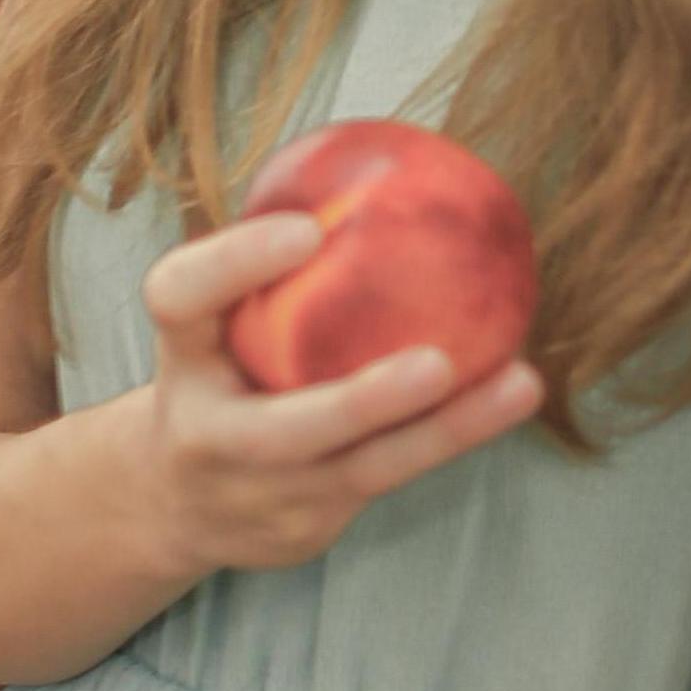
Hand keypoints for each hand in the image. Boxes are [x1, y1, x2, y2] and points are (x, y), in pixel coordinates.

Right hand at [130, 212, 544, 584]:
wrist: (169, 504)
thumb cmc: (216, 372)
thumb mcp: (213, 315)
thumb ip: (265, 256)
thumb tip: (372, 157)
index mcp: (179, 356)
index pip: (182, 298)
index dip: (237, 263)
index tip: (307, 228)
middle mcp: (207, 435)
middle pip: (282, 431)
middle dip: (361, 403)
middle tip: (438, 363)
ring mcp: (258, 497)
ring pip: (363, 469)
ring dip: (449, 431)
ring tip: (520, 384)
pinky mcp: (305, 533)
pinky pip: (391, 478)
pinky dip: (452, 435)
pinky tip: (511, 394)